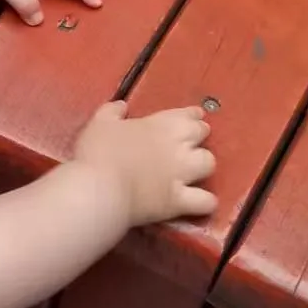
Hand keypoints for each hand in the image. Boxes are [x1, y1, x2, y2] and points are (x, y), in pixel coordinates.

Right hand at [72, 101, 215, 225]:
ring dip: (203, 165)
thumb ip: (112, 112)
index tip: (191, 117)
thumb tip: (122, 105)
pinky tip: (200, 202)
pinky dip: (205, 201)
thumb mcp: (99, 123)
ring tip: (193, 170)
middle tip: (189, 142)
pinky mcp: (179, 201)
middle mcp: (178, 146)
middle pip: (203, 135)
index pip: (188, 114)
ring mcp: (182, 175)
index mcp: (161, 125)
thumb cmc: (98, 152)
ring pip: (209, 164)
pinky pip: (206, 201)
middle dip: (199, 136)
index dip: (192, 116)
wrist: (101, 189)